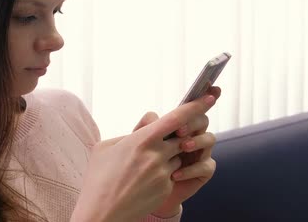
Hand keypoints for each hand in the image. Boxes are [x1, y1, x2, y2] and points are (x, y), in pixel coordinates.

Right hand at [71, 94, 217, 221]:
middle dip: (176, 136)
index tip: (209, 97)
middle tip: (158, 142)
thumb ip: (132, 131)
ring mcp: (163, 173)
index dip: (195, 106)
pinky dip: (162, 173)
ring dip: (167, 156)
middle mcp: (157, 155)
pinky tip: (142, 181)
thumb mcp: (105, 147)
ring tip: (142, 167)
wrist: (101, 213)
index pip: (176, 118)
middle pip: (181, 137)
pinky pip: (172, 173)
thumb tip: (149, 124)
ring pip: (178, 156)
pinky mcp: (166, 188)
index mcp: (142, 139)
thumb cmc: (98, 178)